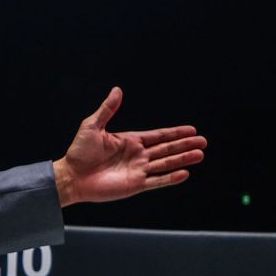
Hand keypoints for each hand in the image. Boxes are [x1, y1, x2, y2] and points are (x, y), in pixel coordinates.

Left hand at [51, 87, 204, 205]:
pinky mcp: (134, 185)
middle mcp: (137, 155)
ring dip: (183, 159)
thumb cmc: (79, 152)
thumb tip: (118, 90)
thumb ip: (108, 110)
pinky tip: (184, 173)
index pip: (158, 135)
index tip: (191, 130)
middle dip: (185, 145)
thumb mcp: (93, 126)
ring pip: (165, 164)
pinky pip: (156, 181)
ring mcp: (138, 171)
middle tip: (203, 141)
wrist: (71, 176)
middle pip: (167, 149)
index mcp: (130, 141)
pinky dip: (170, 178)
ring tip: (200, 155)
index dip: (175, 133)